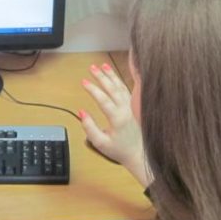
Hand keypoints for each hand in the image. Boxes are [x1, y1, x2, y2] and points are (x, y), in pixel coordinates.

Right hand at [80, 63, 149, 185]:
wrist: (138, 154)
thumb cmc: (120, 150)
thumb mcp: (100, 143)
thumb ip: (89, 128)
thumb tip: (82, 113)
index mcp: (118, 119)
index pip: (103, 100)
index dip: (93, 89)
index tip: (83, 82)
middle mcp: (126, 110)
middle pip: (112, 89)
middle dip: (101, 77)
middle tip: (91, 68)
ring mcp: (130, 108)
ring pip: (120, 87)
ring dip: (111, 75)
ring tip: (102, 65)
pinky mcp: (132, 108)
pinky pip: (125, 90)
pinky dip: (118, 80)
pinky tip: (113, 75)